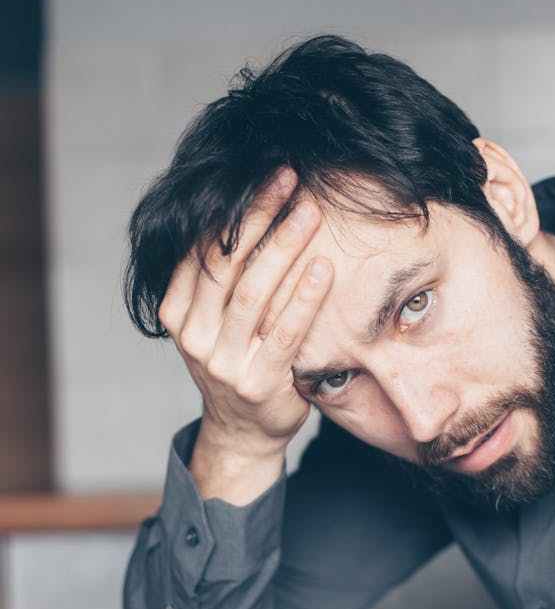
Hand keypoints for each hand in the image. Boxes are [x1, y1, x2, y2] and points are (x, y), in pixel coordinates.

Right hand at [157, 168, 332, 458]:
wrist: (244, 431)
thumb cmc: (236, 363)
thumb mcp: (212, 323)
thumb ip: (217, 282)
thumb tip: (245, 211)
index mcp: (177, 313)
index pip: (201, 250)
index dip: (231, 210)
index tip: (263, 177)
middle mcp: (193, 337)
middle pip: (226, 264)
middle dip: (258, 216)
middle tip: (289, 179)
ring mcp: (224, 363)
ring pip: (254, 293)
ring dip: (284, 247)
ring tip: (309, 212)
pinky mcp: (259, 383)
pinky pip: (285, 332)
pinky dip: (305, 298)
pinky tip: (323, 268)